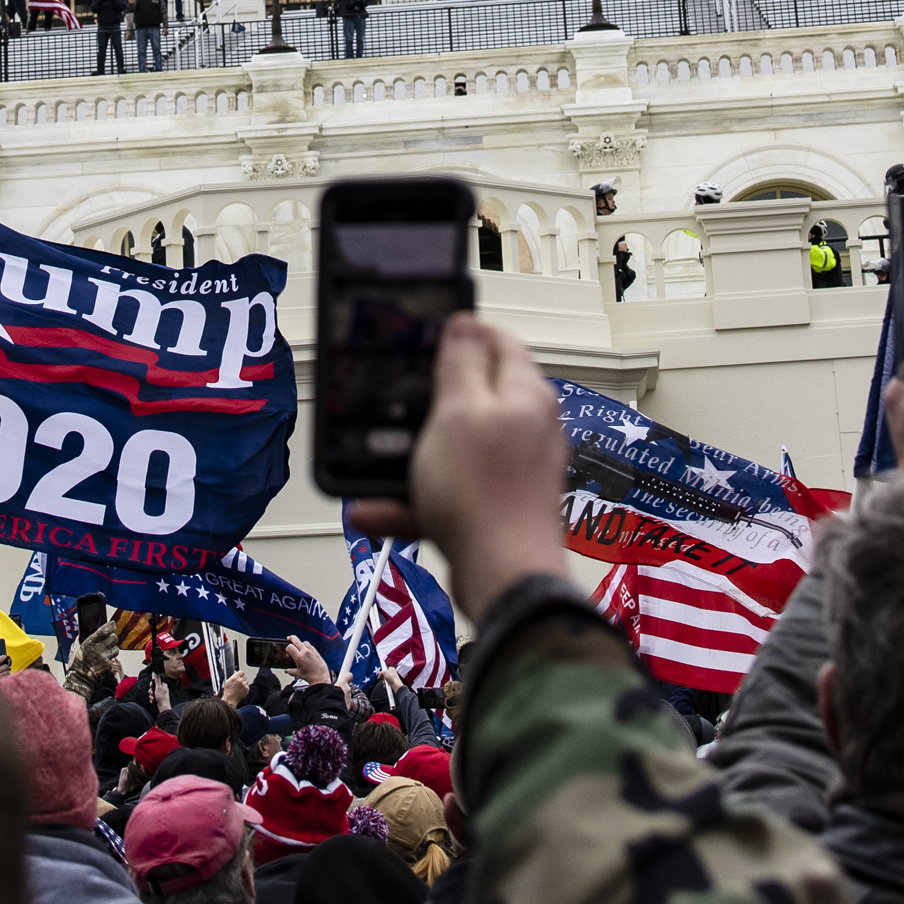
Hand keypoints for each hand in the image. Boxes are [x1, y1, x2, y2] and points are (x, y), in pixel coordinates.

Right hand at [283, 638, 328, 684]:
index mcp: (299, 658)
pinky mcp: (316, 652)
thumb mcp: (298, 674)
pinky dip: (307, 646)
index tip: (287, 651)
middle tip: (289, 638)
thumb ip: (290, 671)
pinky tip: (306, 650)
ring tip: (299, 647)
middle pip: (296, 640)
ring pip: (304, 642)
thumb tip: (286, 670)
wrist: (321, 678)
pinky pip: (310, 645)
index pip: (290, 647)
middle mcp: (305, 652)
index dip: (287, 648)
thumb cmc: (310, 676)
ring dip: (300, 643)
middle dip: (291, 638)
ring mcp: (311, 651)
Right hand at [343, 315, 570, 611]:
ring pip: (457, 447)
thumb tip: (465, 324)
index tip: (424, 335)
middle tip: (397, 396)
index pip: (500, 340)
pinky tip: (375, 511)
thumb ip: (461, 364)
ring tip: (376, 462)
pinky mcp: (499, 506)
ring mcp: (515, 470)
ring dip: (414, 453)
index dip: (462, 330)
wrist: (504, 579)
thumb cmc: (483, 495)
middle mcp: (528, 428)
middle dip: (431, 396)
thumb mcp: (458, 413)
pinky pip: (451, 491)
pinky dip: (415, 498)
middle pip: (477, 394)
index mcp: (525, 394)